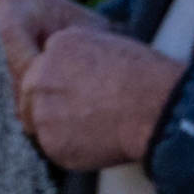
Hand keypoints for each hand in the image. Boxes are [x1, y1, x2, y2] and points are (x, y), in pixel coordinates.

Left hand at [11, 0, 181, 173]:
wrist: (161, 107)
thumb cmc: (149, 78)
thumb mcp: (113, 45)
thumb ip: (80, 56)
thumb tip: (69, 71)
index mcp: (58, 47)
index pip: (44, 66)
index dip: (64, 82)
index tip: (84, 91)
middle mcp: (39, 77)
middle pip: (32, 95)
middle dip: (54, 105)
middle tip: (89, 111)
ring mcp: (41, 111)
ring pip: (39, 123)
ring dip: (60, 127)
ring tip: (98, 125)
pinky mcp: (50, 142)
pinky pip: (53, 147)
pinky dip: (72, 148)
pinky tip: (99, 140)